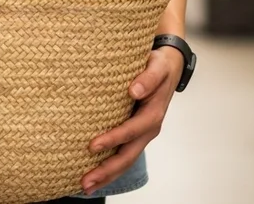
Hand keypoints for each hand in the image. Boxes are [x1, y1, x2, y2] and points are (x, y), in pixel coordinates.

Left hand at [82, 44, 184, 195]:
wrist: (168, 67)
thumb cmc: (159, 66)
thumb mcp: (157, 66)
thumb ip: (148, 78)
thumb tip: (134, 90)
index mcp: (153, 114)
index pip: (131, 130)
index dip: (113, 139)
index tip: (92, 146)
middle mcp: (148, 129)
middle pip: (127, 155)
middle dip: (107, 170)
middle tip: (85, 182)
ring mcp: (141, 135)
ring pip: (125, 160)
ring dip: (106, 175)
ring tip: (85, 187)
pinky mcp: (134, 135)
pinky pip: (122, 155)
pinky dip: (109, 168)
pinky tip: (94, 176)